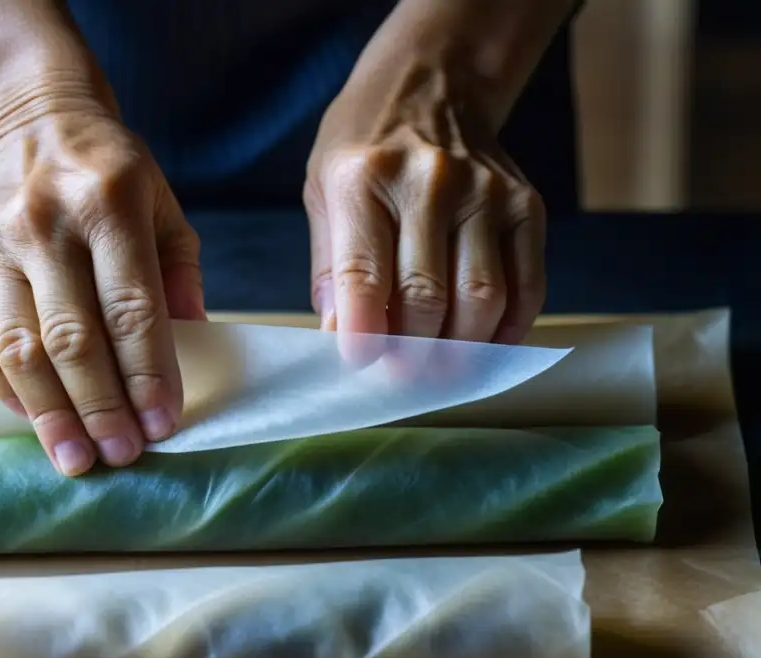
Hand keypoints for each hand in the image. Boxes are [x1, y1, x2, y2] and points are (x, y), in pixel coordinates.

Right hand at [0, 101, 204, 476]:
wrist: (15, 120)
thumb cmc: (104, 171)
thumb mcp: (160, 201)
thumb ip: (179, 271)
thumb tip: (194, 344)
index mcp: (109, 203)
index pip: (132, 307)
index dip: (149, 373)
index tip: (164, 423)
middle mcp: (46, 224)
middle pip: (75, 338)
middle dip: (103, 407)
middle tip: (124, 454)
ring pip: (21, 350)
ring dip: (51, 415)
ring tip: (77, 459)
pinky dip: (7, 391)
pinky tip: (35, 419)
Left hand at [305, 72, 545, 350]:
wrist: (433, 86)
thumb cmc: (366, 151)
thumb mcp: (324, 192)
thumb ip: (331, 269)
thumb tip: (341, 340)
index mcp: (364, 180)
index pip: (364, 275)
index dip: (364, 334)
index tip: (360, 365)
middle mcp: (430, 183)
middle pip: (427, 299)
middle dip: (412, 355)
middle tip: (400, 378)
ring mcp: (487, 194)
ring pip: (481, 300)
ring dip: (459, 352)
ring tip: (438, 369)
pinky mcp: (528, 207)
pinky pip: (527, 288)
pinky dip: (506, 330)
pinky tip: (482, 344)